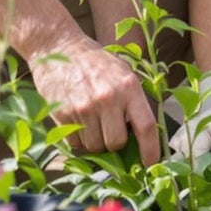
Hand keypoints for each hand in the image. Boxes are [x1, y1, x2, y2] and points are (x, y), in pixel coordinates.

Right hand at [27, 36, 160, 165]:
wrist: (58, 47)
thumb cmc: (94, 62)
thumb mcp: (122, 72)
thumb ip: (133, 100)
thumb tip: (142, 136)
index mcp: (128, 86)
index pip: (146, 126)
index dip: (151, 150)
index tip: (150, 164)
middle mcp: (108, 97)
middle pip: (117, 143)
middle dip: (114, 142)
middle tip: (108, 127)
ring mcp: (85, 106)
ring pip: (95, 146)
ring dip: (94, 140)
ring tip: (91, 119)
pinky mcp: (64, 113)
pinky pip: (75, 143)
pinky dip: (77, 138)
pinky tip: (77, 119)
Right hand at [170, 65, 210, 165]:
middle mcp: (200, 128)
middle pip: (196, 156)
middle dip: (204, 175)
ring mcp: (186, 132)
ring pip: (180, 158)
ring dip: (189, 173)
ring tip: (201, 183)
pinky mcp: (178, 137)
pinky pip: (172, 157)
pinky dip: (179, 169)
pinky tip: (190, 175)